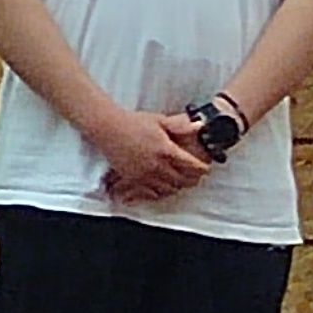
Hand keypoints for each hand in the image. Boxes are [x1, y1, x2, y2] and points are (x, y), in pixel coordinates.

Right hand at [94, 104, 216, 202]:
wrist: (108, 129)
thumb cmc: (133, 122)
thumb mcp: (159, 120)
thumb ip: (180, 125)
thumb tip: (199, 126)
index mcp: (166, 150)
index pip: (192, 166)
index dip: (202, 168)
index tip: (205, 167)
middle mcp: (157, 166)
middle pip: (183, 181)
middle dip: (193, 179)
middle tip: (196, 176)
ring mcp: (145, 174)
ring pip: (169, 189)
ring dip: (178, 186)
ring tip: (181, 181)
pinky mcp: (134, 179)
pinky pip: (152, 192)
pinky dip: (161, 191)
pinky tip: (163, 186)